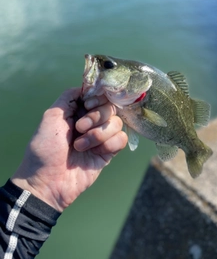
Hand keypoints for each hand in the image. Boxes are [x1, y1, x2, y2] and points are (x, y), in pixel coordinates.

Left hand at [11, 88, 127, 211]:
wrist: (48, 180)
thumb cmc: (45, 147)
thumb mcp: (52, 116)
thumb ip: (68, 97)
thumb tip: (86, 87)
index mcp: (78, 111)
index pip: (100, 96)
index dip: (98, 98)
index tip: (87, 105)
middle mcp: (92, 122)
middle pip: (110, 107)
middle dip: (96, 117)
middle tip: (79, 128)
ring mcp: (101, 137)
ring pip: (117, 123)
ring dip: (98, 134)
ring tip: (80, 146)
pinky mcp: (108, 152)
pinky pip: (121, 139)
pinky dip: (108, 144)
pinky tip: (94, 153)